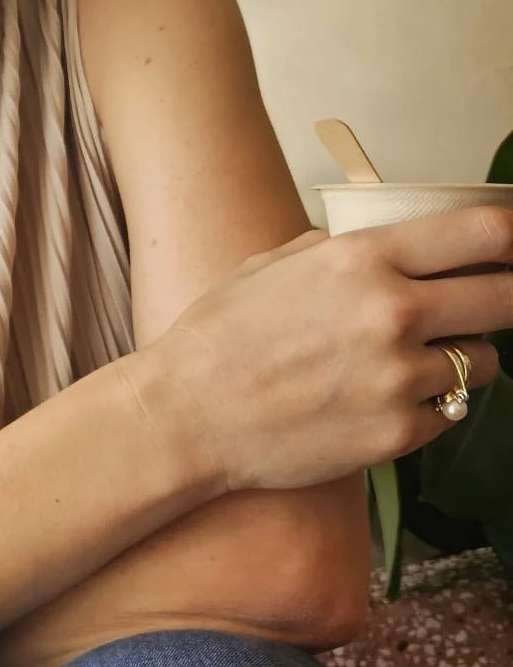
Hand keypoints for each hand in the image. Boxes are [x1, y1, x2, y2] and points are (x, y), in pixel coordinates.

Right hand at [142, 207, 512, 496]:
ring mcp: (399, 377)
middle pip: (507, 297)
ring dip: (465, 358)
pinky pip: (448, 413)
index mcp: (363, 258)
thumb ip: (337, 248)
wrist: (185, 416)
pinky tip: (386, 400)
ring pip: (485, 362)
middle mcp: (392, 312)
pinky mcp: (398, 433)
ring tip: (416, 361)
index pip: (485, 233)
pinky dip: (430, 406)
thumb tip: (384, 243)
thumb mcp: (272, 264)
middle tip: (495, 303)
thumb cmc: (217, 338)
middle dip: (509, 297)